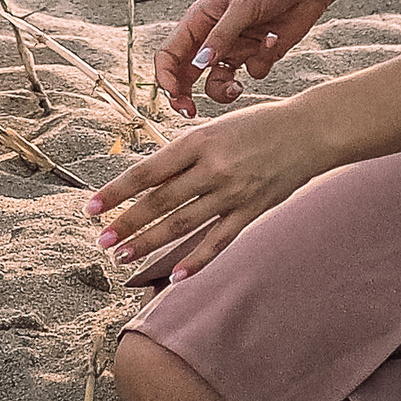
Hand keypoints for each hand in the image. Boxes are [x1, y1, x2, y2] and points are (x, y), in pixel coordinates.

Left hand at [88, 96, 326, 280]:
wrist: (309, 131)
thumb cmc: (257, 125)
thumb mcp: (214, 129)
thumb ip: (183, 155)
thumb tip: (146, 183)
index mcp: (199, 140)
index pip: (148, 171)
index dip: (117, 191)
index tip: (91, 207)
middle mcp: (214, 167)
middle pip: (160, 201)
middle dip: (127, 223)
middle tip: (102, 240)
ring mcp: (234, 192)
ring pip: (183, 224)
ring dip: (150, 243)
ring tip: (124, 256)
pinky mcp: (253, 210)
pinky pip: (220, 240)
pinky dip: (197, 260)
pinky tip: (176, 275)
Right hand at [155, 0, 332, 113]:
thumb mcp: (242, 7)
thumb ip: (221, 37)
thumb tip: (199, 64)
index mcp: (199, 20)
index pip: (169, 54)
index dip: (166, 76)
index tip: (174, 95)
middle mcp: (212, 37)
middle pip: (186, 75)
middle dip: (185, 95)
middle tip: (190, 112)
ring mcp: (234, 48)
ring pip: (217, 82)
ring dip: (225, 89)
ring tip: (238, 87)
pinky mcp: (256, 55)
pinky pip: (252, 73)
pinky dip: (262, 62)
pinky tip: (273, 39)